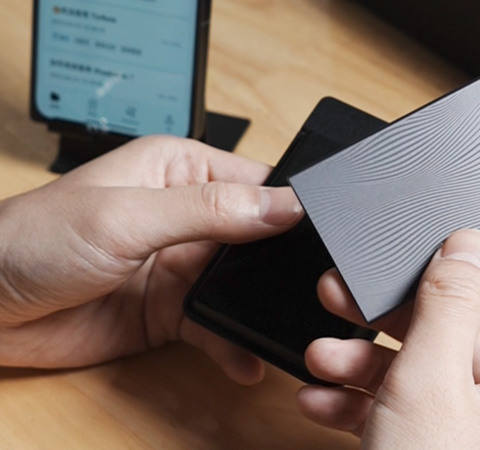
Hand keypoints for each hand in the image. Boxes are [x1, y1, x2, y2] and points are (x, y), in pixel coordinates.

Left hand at [0, 136, 301, 383]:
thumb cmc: (33, 240)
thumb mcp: (128, 216)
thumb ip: (209, 210)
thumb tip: (282, 206)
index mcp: (181, 169)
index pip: (257, 181)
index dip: (290, 206)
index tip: (319, 235)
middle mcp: (189, 215)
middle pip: (259, 238)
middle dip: (282, 265)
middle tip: (312, 290)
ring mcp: (182, 265)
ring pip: (242, 286)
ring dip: (260, 307)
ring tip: (282, 329)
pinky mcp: (173, 309)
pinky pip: (217, 324)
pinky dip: (233, 342)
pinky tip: (243, 358)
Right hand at [297, 230, 479, 448]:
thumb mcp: (432, 385)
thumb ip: (450, 304)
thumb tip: (467, 245)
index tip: (470, 239)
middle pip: (473, 333)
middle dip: (401, 319)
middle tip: (356, 293)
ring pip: (437, 372)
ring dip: (374, 361)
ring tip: (325, 354)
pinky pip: (423, 410)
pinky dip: (375, 400)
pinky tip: (328, 396)